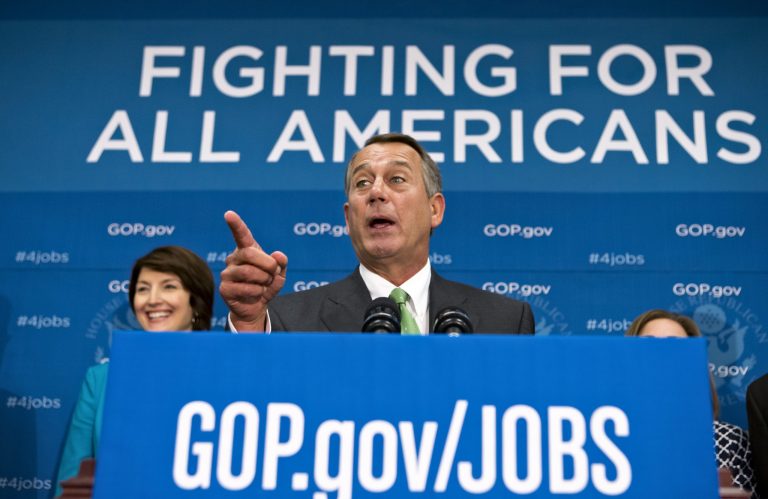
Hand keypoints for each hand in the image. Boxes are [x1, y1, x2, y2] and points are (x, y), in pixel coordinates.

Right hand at [219, 210, 287, 330]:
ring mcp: (227, 273)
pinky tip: (256, 294)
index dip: (236, 224)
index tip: (229, 214)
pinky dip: (257, 292)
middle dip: (267, 264)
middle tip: (273, 272)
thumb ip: (281, 263)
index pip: (241, 235)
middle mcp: (234, 259)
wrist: (256, 307)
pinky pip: (246, 288)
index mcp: (246, 250)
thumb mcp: (279, 274)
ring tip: (264, 285)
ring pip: (248, 272)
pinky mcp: (225, 288)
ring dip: (263, 280)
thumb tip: (277, 255)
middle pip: (249, 253)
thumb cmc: (266, 285)